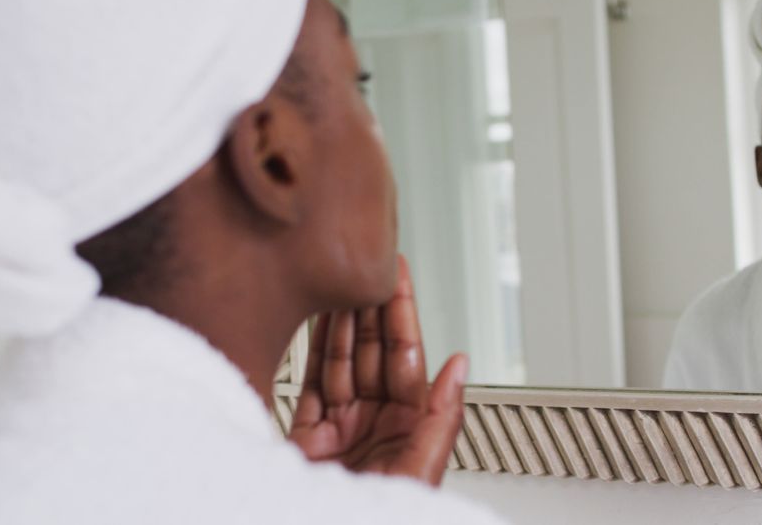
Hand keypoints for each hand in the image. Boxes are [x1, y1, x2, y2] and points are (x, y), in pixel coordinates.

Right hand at [288, 255, 468, 485]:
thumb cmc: (381, 521)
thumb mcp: (418, 474)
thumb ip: (440, 418)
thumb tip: (459, 366)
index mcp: (408, 430)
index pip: (406, 357)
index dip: (402, 312)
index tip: (399, 273)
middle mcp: (373, 423)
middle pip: (372, 351)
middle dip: (369, 306)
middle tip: (366, 263)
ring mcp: (337, 427)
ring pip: (340, 360)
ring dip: (340, 319)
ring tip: (340, 279)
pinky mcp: (303, 435)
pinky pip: (309, 381)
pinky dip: (311, 348)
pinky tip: (315, 320)